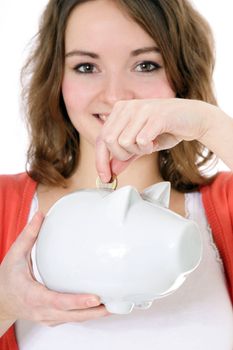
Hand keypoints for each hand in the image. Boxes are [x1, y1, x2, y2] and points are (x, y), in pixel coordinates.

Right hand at [0, 212, 109, 330]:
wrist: (0, 301)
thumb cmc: (7, 280)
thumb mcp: (15, 255)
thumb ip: (28, 235)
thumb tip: (40, 215)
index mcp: (33, 295)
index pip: (58, 301)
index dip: (77, 301)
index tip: (94, 297)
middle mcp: (42, 310)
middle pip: (72, 315)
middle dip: (94, 312)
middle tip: (112, 304)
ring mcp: (48, 317)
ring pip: (74, 320)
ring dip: (93, 315)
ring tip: (112, 306)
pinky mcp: (52, 318)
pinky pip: (71, 319)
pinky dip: (86, 314)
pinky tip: (99, 308)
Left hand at [95, 98, 209, 181]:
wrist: (194, 119)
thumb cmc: (167, 129)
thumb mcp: (141, 144)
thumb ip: (125, 155)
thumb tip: (110, 170)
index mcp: (120, 110)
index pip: (101, 138)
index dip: (100, 160)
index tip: (106, 177)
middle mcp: (128, 106)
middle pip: (109, 140)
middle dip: (121, 155)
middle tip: (137, 153)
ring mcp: (141, 109)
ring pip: (124, 142)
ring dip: (137, 151)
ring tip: (149, 144)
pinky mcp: (156, 116)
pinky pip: (141, 141)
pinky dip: (148, 148)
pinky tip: (156, 142)